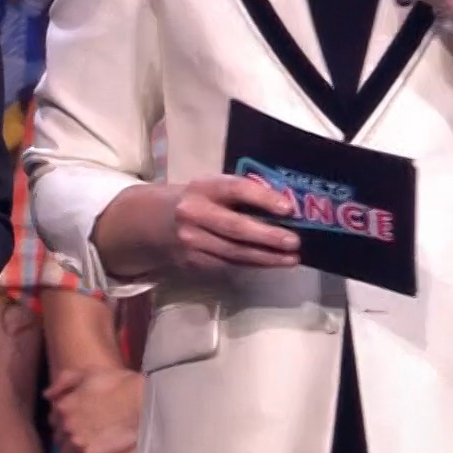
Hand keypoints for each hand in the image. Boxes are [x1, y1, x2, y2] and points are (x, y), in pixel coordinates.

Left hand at [46, 367, 143, 452]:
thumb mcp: (88, 373)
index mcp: (63, 405)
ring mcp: (77, 442)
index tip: (70, 420)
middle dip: (64, 436)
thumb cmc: (116, 383)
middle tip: (76, 435)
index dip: (61, 419)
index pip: (53, 418)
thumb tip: (46, 395)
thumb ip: (64, 381)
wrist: (140, 402)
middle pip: (58, 437)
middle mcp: (66, 425)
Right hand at [165, 174, 299, 272]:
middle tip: (295, 242)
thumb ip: (242, 193)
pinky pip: (228, 264)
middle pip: (235, 228)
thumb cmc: (199, 200)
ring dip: (266, 257)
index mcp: (203, 187)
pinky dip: (253, 264)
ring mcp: (191, 240)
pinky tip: (270, 263)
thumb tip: (286, 207)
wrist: (157, 221)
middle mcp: (194, 213)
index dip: (263, 198)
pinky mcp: (192, 261)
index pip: (236, 189)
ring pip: (234, 252)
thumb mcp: (213, 187)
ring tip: (291, 259)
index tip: (288, 208)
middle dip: (268, 236)